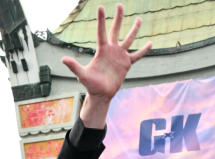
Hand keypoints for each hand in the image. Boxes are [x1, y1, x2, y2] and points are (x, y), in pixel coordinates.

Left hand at [62, 4, 151, 127]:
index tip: (101, 7)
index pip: (101, 32)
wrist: (101, 94)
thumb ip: (74, 66)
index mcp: (102, 50)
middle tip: (120, 5)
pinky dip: (144, 50)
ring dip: (134, 30)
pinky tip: (150, 43)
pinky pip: (137, 55)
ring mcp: (120, 55)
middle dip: (118, 18)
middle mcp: (112, 50)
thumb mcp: (82, 75)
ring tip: (139, 19)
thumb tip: (63, 59)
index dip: (101, 20)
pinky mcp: (126, 63)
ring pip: (129, 40)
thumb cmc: (91, 85)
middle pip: (116, 30)